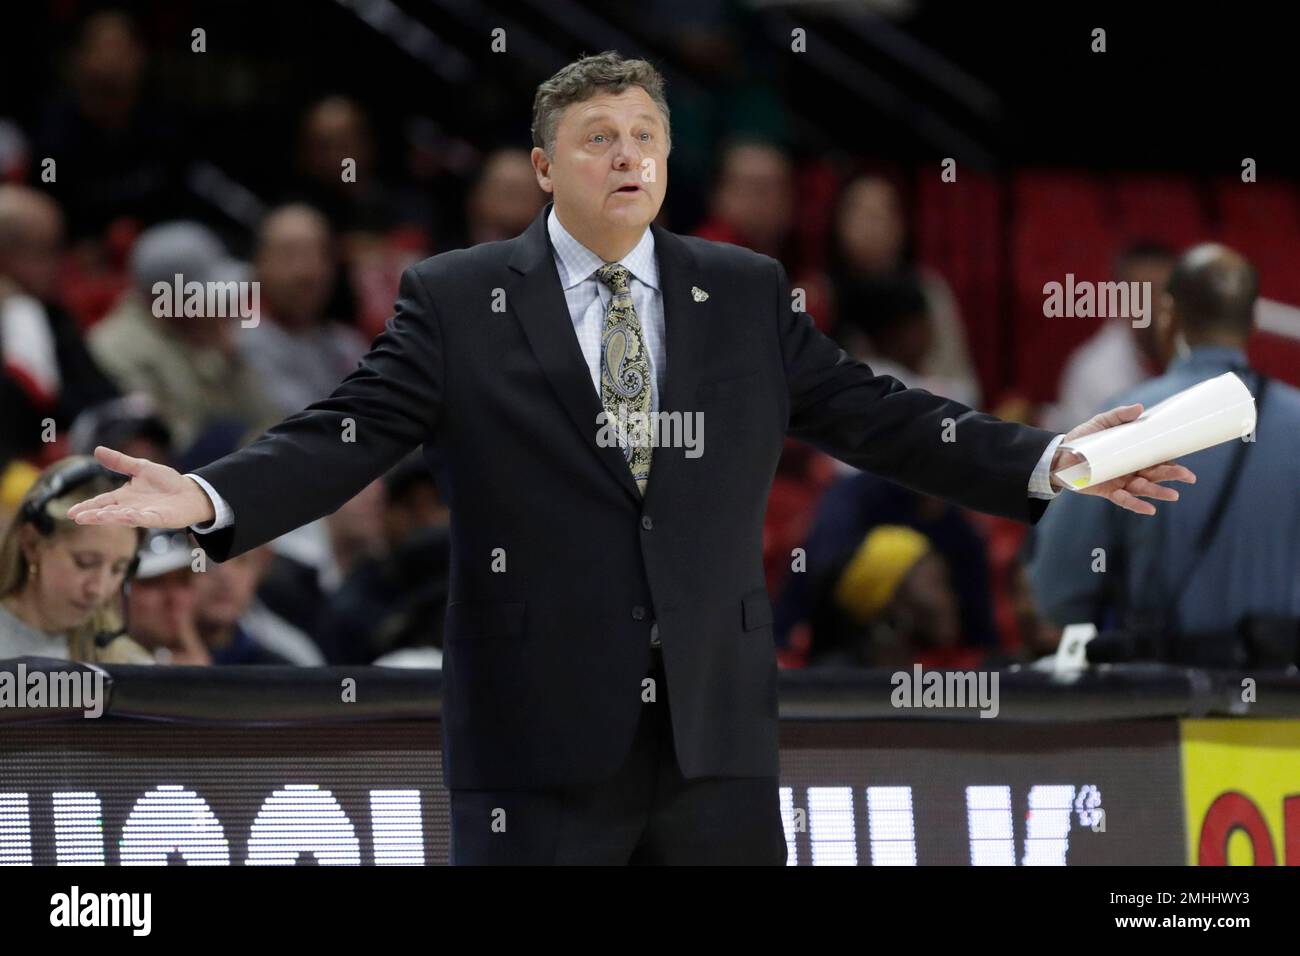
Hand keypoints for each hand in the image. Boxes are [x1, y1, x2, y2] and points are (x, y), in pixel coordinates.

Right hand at [66, 446, 215, 528]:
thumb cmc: (166, 482)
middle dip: (93, 514)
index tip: (72, 512)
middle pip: (108, 511)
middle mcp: (131, 507)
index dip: (88, 506)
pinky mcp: (159, 518)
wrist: (191, 492)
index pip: (102, 501)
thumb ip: (120, 461)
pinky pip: (145, 519)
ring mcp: (144, 514)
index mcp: (124, 496)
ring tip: (95, 517)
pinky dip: (135, 518)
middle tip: (77, 517)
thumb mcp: (141, 467)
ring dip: (110, 517)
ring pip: (123, 517)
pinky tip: (125, 516)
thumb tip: (97, 449)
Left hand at [1051, 403, 1196, 515]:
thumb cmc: (1083, 438)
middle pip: (1155, 474)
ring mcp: (1120, 482)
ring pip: (1143, 489)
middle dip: (1171, 476)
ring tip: (1173, 495)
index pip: (1157, 459)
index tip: (1186, 464)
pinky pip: (1124, 500)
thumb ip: (1119, 416)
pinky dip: (1136, 505)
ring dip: (1158, 492)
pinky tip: (1150, 510)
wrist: (1059, 455)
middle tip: (1188, 477)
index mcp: (1133, 454)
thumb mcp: (1101, 423)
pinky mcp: (1107, 491)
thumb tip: (1140, 408)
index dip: (1172, 462)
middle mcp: (1130, 470)